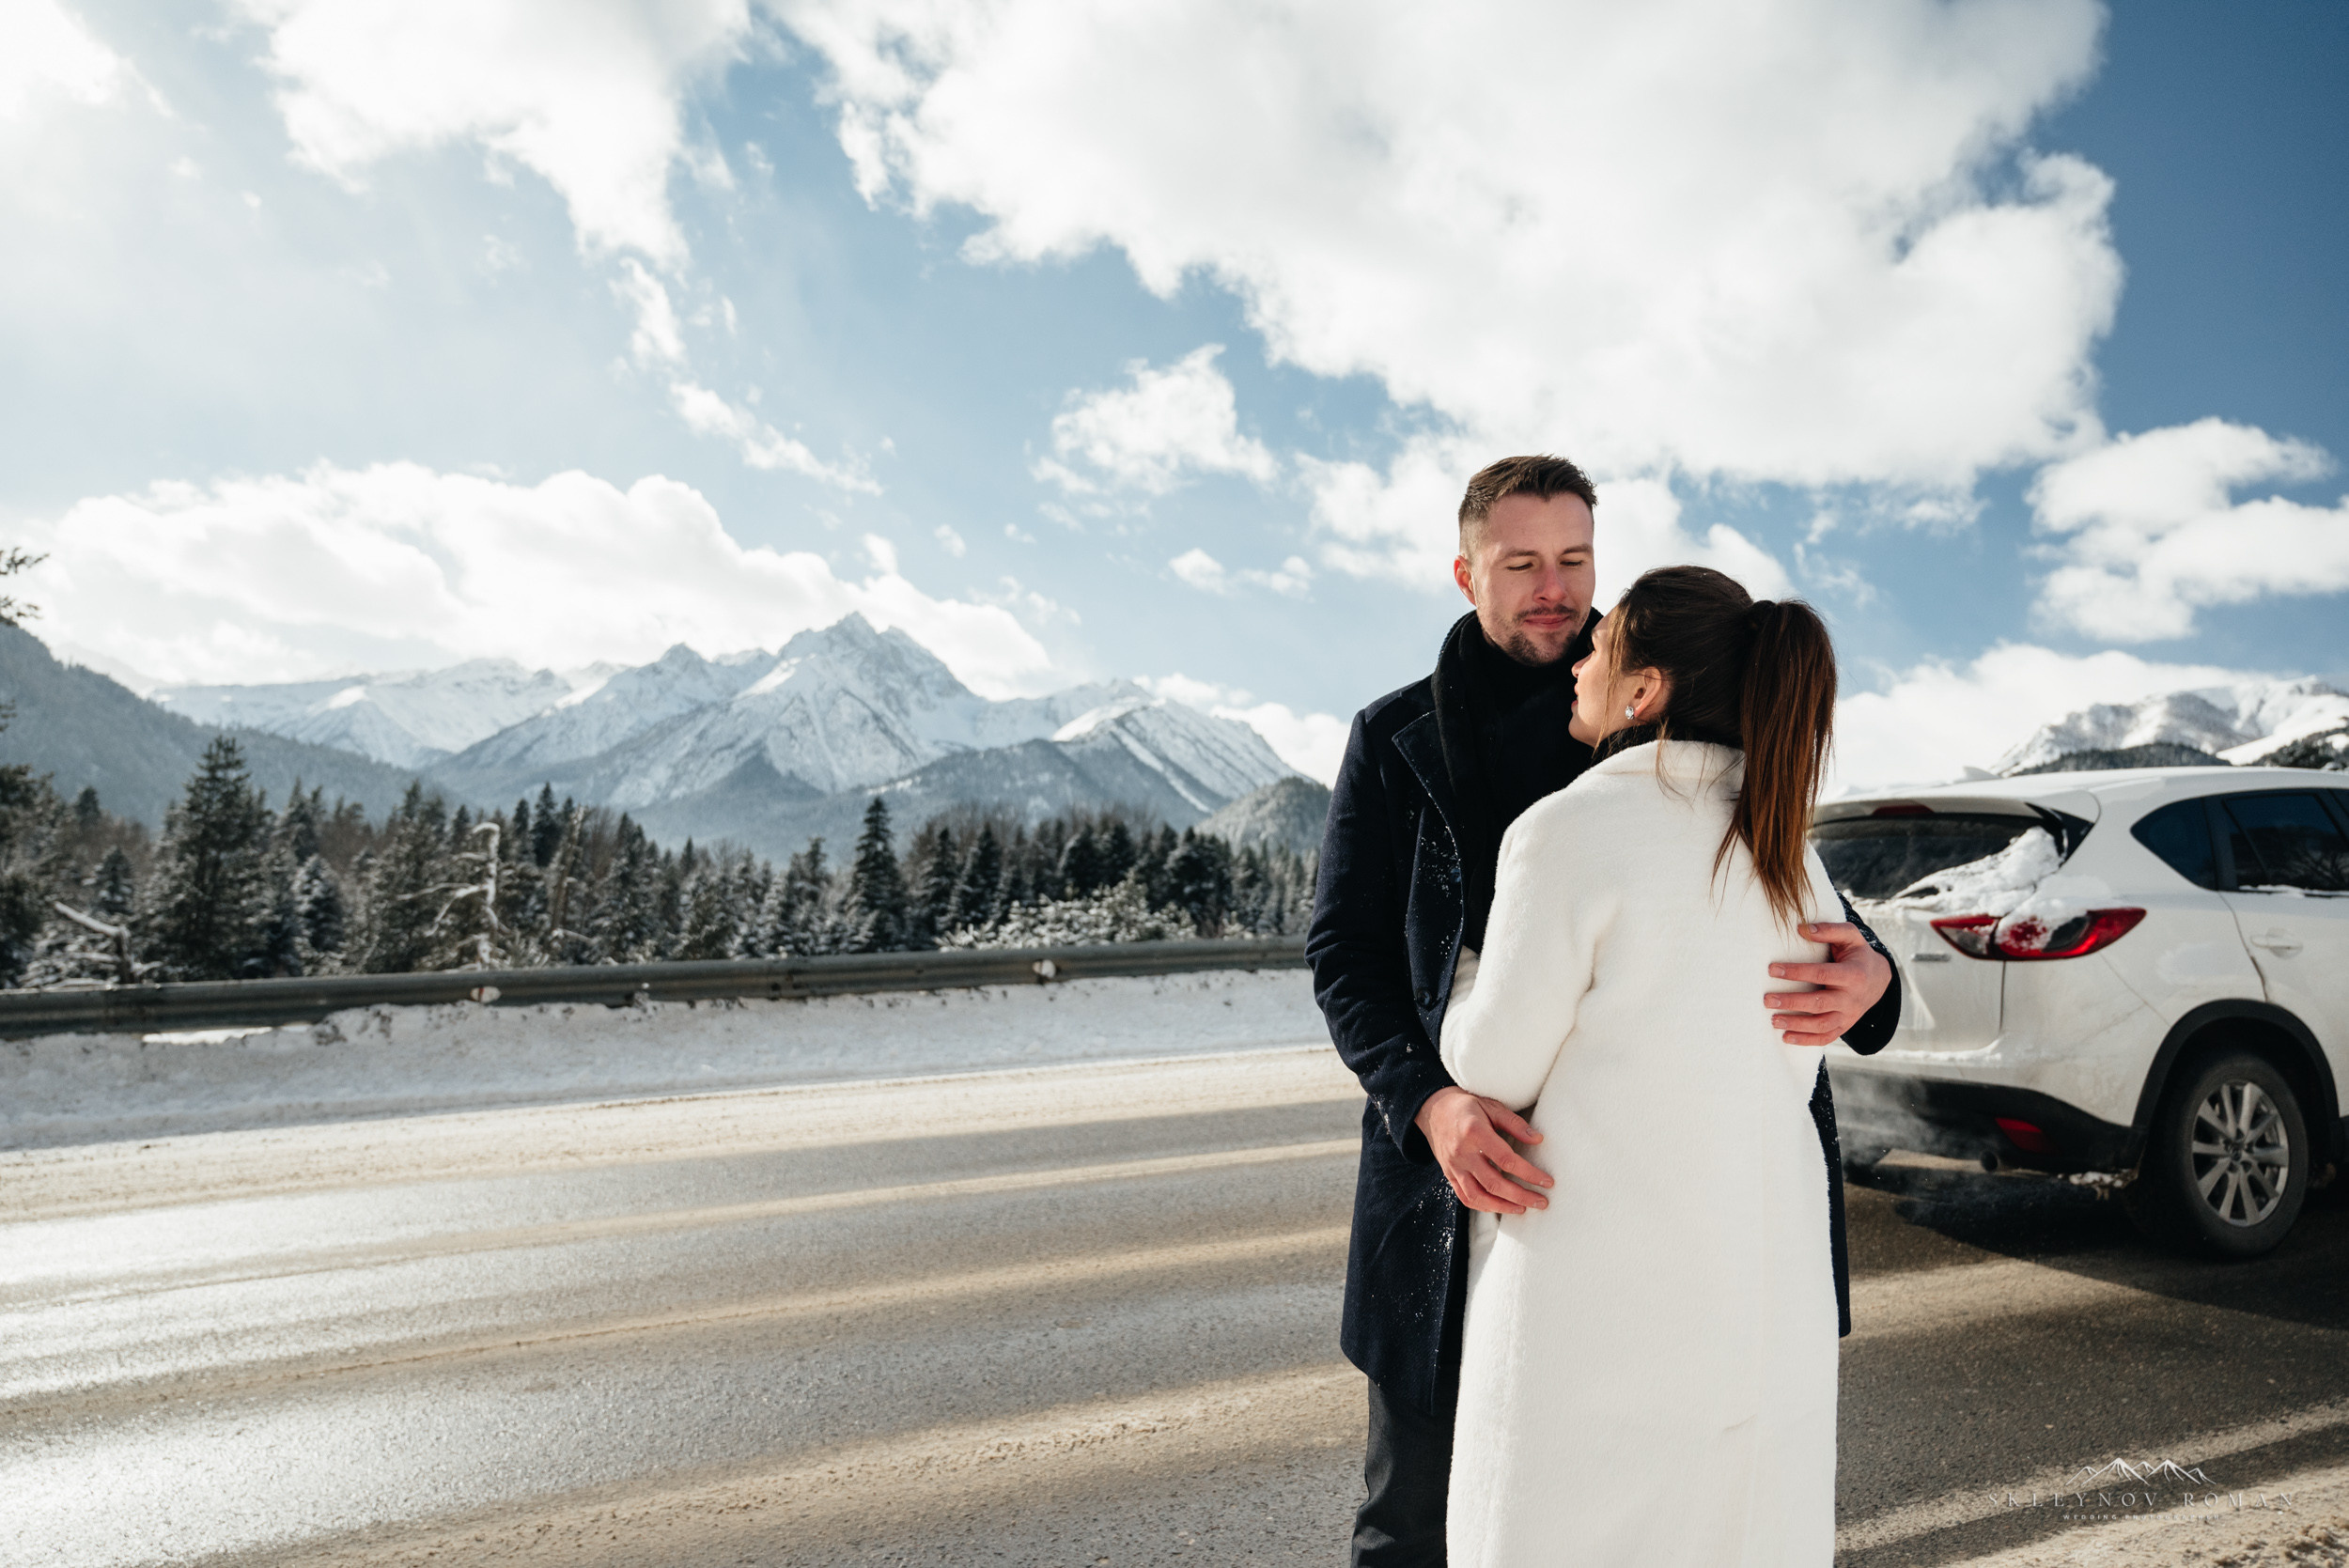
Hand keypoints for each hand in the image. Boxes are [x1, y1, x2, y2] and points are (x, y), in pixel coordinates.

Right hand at [1414, 1086, 1551, 1212]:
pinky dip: (1484, 1206)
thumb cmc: (1467, 1107)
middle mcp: (1462, 1153)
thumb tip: (1538, 1140)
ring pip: (1478, 1196)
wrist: (1434, 1110)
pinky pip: (1465, 1197)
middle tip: (1542, 1202)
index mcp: (1474, 1132)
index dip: (1529, 1173)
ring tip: (1523, 1209)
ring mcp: (1454, 1166)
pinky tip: (1500, 1206)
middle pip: (1494, 1183)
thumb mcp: (1492, 1107)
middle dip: (1521, 1196)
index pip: (1506, 1160)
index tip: (1547, 1182)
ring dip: (1503, 1207)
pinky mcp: (1449, 1174)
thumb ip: (1515, 1124)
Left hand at [1766, 921, 1892, 1046]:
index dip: (1797, 972)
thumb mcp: (1850, 937)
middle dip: (1792, 1002)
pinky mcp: (1844, 1026)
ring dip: (1796, 1024)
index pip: (1822, 974)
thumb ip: (1829, 930)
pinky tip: (1786, 1037)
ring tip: (1773, 1019)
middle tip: (1767, 999)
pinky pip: (1826, 1037)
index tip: (1772, 969)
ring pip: (1822, 1024)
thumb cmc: (1857, 955)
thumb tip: (1802, 929)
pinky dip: (1806, 1040)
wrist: (1878, 979)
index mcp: (1853, 974)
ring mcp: (1848, 1015)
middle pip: (1820, 1003)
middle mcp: (1851, 998)